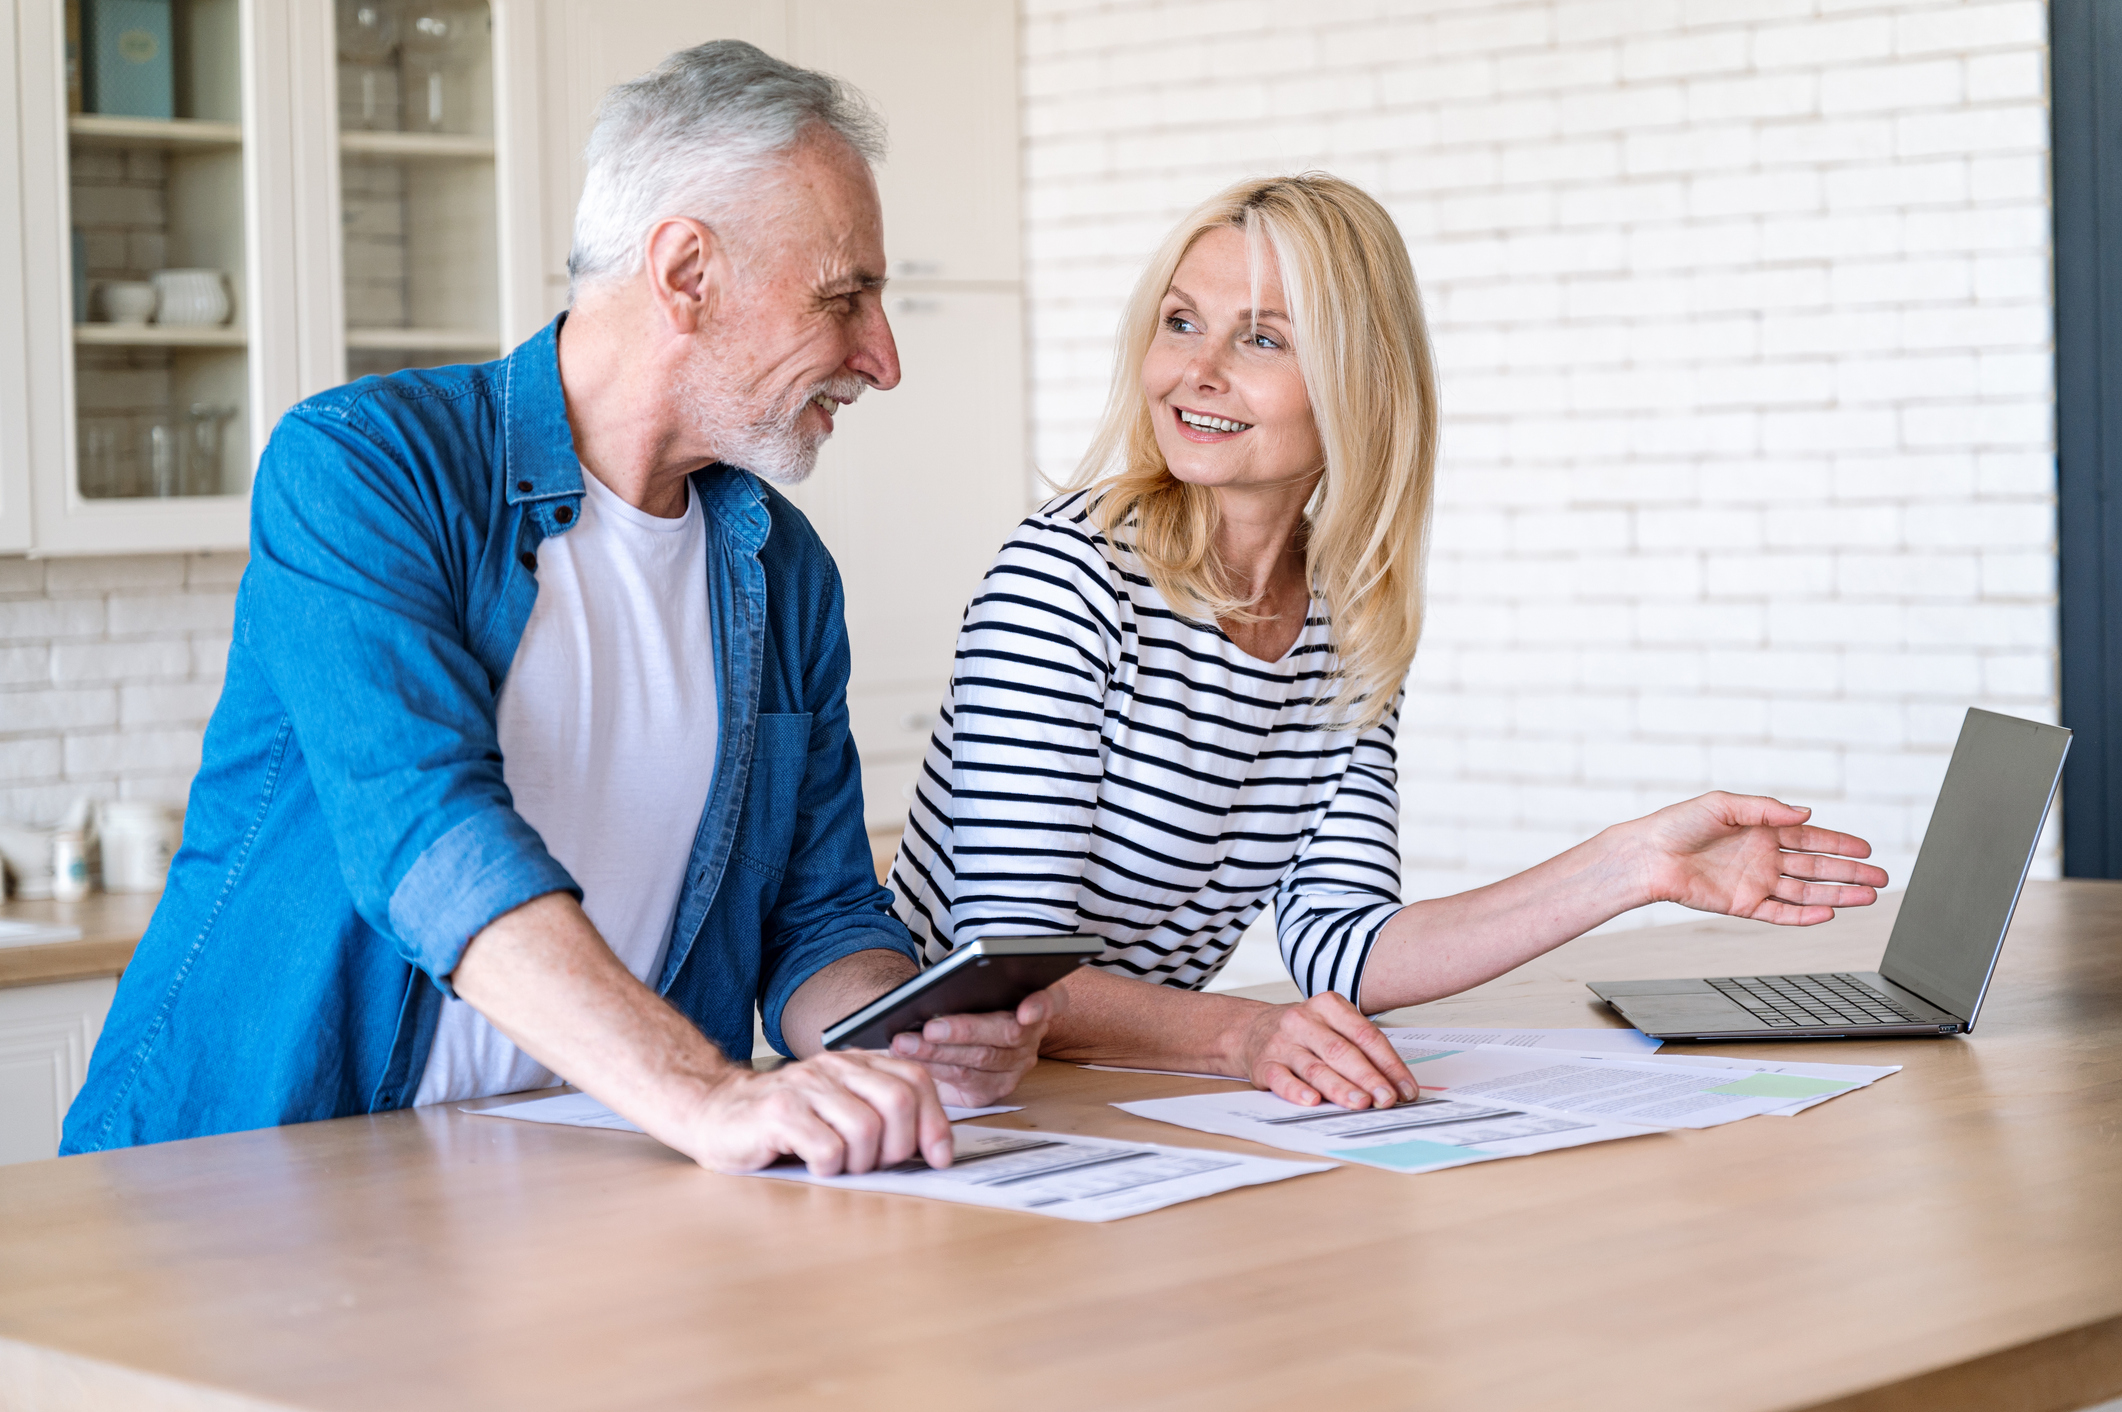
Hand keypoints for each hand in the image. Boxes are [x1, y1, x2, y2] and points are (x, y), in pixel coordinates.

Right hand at [674, 1050, 952, 1175]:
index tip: (939, 1157)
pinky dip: (830, 1168)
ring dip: (862, 1161)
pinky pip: (827, 1148)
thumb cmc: (784, 1121)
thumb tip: (935, 1149)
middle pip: (898, 1102)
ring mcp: (805, 1087)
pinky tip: (815, 1167)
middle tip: (878, 1165)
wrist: (716, 1112)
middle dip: (900, 1146)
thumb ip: (882, 1116)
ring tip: (841, 1167)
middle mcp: (834, 1068)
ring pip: (867, 1128)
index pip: (915, 1080)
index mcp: (856, 1064)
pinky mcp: (778, 1113)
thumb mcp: (839, 1109)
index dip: (935, 1122)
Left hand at [886, 987, 1061, 1105]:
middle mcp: (1033, 1034)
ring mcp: (1016, 1065)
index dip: (1042, 1005)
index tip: (1026, 1011)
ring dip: (939, 1052)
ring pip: (981, 1060)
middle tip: (930, 1028)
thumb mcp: (963, 974)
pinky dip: (936, 1069)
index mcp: (1038, 997)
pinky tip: (912, 1059)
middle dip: (965, 1031)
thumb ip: (964, 973)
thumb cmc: (959, 992)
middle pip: (1007, 1034)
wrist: (947, 1023)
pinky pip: (966, 1081)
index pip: (1053, 999)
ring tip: (906, 1043)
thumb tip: (947, 977)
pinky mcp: (995, 1088)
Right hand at [1232, 992, 1419, 1109]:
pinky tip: (1312, 1101)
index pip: (1365, 1035)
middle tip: (1387, 1098)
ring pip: (1315, 1067)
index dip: (1389, 1063)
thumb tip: (1395, 1084)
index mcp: (1328, 1006)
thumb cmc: (1305, 1032)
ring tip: (1361, 1103)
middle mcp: (1304, 1021)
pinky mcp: (1264, 1063)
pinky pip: (1281, 1079)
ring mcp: (1282, 1042)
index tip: (1406, 1088)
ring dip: (1340, 1087)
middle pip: (1341, 1050)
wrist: (1252, 1029)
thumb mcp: (1333, 1026)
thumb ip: (1361, 1049)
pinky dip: (1297, 1091)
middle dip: (1368, 1077)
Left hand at [1633, 792, 1889, 924]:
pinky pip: (1780, 912)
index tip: (1868, 847)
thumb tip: (1806, 812)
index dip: (1840, 843)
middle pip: (1817, 867)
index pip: (1811, 838)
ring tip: (1868, 897)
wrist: (1649, 855)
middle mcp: (1764, 858)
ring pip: (1806, 892)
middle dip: (1850, 872)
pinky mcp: (1743, 904)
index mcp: (1763, 831)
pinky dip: (1804, 915)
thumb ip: (1766, 809)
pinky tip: (1829, 913)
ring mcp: (1756, 882)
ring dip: (1837, 894)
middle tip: (1882, 877)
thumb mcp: (1724, 804)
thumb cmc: (1679, 824)